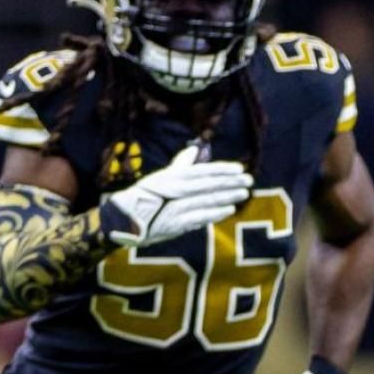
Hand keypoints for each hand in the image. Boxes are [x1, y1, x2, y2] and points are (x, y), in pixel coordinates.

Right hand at [104, 144, 252, 247]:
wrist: (124, 219)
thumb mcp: (162, 177)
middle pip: (207, 184)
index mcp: (173, 177)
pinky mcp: (175, 224)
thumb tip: (195, 150)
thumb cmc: (145, 196)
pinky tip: (228, 210)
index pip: (202, 171)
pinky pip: (198, 217)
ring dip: (226, 196)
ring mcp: (175, 207)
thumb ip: (181, 165)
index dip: (222, 169)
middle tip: (249, 180)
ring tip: (243, 193)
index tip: (239, 168)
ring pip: (205, 200)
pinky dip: (214, 213)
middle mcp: (175, 189)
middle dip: (229, 182)